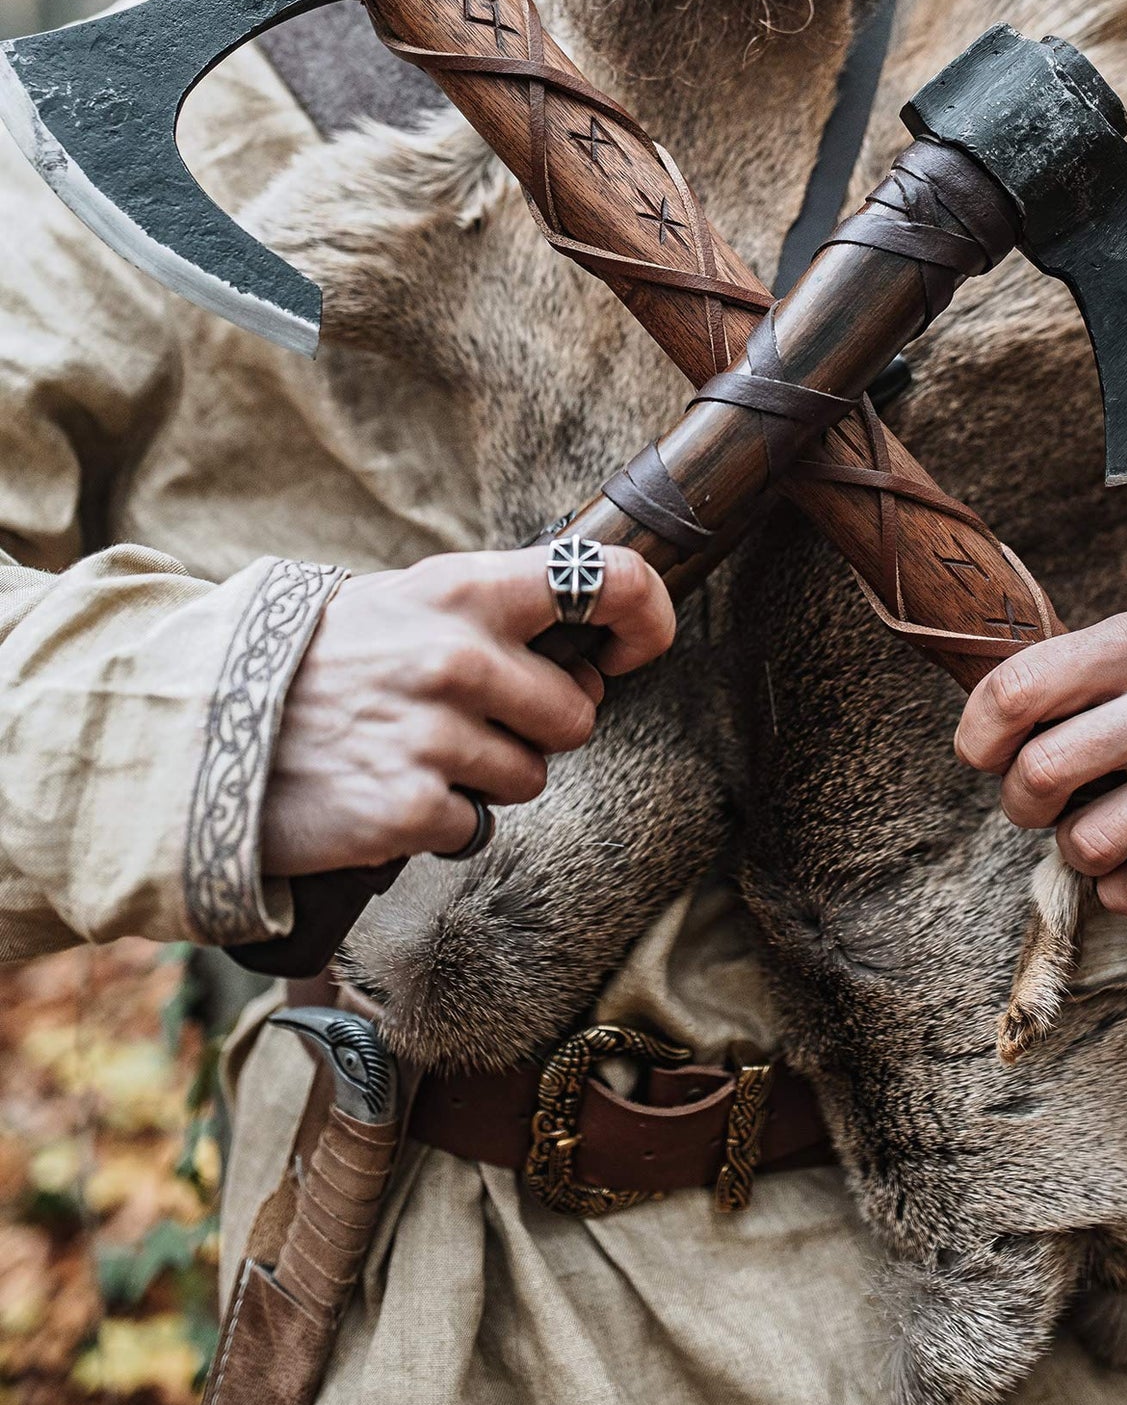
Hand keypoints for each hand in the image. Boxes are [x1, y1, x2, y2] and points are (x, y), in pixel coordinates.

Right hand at [262, 546, 673, 876]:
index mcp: (465, 591)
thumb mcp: (402, 601)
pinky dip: (439, 821)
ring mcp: (437, 736)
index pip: (604, 578)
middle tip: (469, 719)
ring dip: (485, 778)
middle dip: (536, 726)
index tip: (637, 645)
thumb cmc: (316, 661)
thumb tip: (583, 649)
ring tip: (412, 751)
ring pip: (530, 776)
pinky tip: (385, 790)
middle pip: (576, 712)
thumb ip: (490, 614)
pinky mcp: (412, 808)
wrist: (201, 725)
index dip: (645, 615)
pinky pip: (475, 826)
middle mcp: (461, 657)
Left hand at [955, 605, 1126, 916]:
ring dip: (1079, 851)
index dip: (979, 736)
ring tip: (1101, 834)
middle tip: (1038, 806)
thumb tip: (981, 732)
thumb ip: (1068, 674)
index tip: (984, 756)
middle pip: (1042, 770)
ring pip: (1089, 842)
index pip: (1018, 689)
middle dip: (1021, 803)